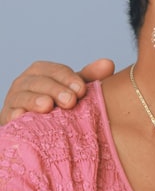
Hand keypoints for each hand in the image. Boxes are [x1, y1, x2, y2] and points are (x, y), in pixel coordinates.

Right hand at [0, 59, 114, 124]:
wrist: (35, 127)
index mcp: (42, 72)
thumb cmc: (58, 103)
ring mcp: (14, 100)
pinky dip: (15, 115)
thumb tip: (108, 64)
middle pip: (39, 82)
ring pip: (21, 96)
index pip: (56, 71)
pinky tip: (22, 117)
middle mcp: (25, 82)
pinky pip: (9, 115)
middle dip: (55, 89)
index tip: (82, 90)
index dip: (69, 78)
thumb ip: (89, 77)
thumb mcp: (73, 89)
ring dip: (34, 100)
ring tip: (47, 106)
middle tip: (70, 101)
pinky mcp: (7, 117)